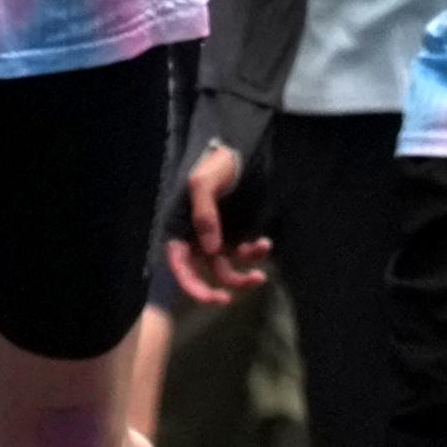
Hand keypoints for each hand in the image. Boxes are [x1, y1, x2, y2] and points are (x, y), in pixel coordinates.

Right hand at [167, 137, 269, 305]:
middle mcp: (196, 237)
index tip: (215, 297)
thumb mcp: (204, 183)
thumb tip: (212, 250)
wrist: (238, 148)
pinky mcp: (236, 232)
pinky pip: (244, 251)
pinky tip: (265, 243)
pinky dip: (255, 252)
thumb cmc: (214, 162)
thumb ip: (205, 216)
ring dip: (243, 274)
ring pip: (227, 267)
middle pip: (204, 273)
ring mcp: (217, 236)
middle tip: (234, 298)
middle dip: (221, 286)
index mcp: (180, 227)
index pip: (180, 264)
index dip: (193, 285)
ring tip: (261, 274)